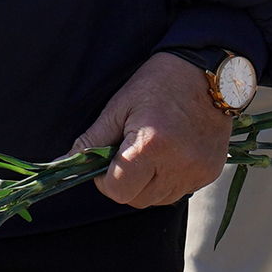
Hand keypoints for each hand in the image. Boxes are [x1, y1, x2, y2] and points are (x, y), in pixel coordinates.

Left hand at [74, 52, 231, 207]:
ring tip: (154, 151)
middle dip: (127, 183)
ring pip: (158, 200)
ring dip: (149, 184)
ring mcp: (198, 171)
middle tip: (131, 152)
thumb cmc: (158, 84)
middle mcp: (178, 164)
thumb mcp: (119, 107)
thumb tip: (60, 166)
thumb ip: (90, 142)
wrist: (209, 71)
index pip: (116, 191)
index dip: (105, 179)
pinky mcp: (210, 172)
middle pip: (136, 200)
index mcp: (151, 147)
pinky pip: (180, 191)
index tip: (110, 157)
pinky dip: (171, 179)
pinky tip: (174, 152)